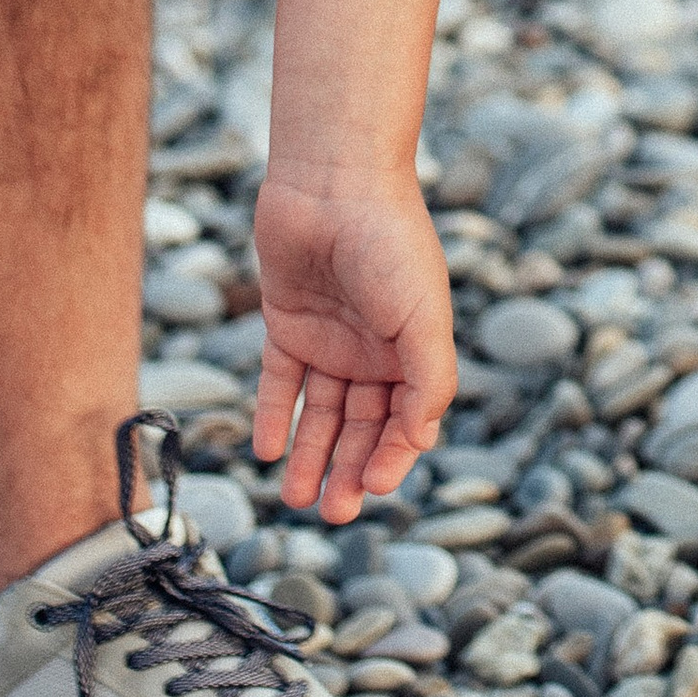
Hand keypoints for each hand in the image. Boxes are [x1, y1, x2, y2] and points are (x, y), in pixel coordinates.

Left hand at [252, 168, 457, 522]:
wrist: (333, 183)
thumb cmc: (391, 242)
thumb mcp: (423, 317)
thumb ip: (429, 380)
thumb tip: (420, 441)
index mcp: (416, 350)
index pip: (408, 420)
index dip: (394, 457)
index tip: (374, 487)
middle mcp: (375, 350)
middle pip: (363, 426)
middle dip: (349, 470)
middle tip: (332, 513)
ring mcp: (330, 339)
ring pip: (321, 413)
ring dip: (310, 456)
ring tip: (295, 499)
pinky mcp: (287, 324)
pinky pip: (281, 381)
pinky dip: (275, 415)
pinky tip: (268, 450)